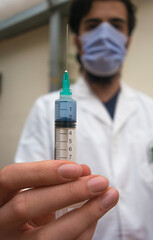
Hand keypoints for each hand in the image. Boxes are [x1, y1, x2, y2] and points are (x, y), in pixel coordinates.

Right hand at [0, 161, 118, 239]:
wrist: (23, 236)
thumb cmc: (32, 210)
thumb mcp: (35, 193)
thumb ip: (54, 182)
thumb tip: (85, 172)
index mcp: (0, 198)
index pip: (11, 178)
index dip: (42, 172)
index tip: (76, 168)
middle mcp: (1, 223)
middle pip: (26, 206)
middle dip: (68, 192)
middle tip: (99, 182)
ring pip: (46, 236)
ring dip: (85, 214)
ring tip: (108, 197)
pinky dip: (83, 231)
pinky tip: (94, 216)